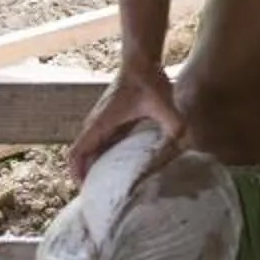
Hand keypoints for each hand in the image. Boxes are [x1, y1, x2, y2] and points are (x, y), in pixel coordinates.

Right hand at [67, 61, 185, 183]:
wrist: (141, 60)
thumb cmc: (148, 80)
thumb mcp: (163, 104)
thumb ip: (172, 123)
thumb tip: (182, 142)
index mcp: (100, 124)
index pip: (76, 153)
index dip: (76, 174)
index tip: (85, 192)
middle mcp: (96, 124)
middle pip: (81, 157)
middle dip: (85, 177)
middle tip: (99, 199)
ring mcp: (102, 122)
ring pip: (90, 151)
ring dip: (93, 167)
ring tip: (107, 189)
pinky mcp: (110, 120)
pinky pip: (101, 143)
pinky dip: (103, 157)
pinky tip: (119, 169)